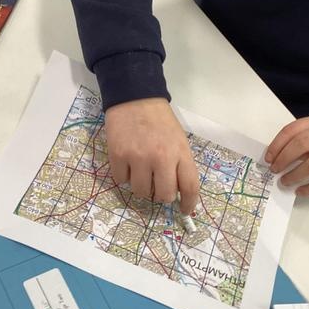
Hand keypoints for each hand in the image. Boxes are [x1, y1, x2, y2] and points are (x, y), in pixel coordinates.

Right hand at [105, 98, 198, 213]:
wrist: (135, 98)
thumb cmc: (160, 121)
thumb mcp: (179, 140)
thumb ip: (180, 165)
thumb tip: (177, 193)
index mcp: (180, 153)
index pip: (190, 187)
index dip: (188, 204)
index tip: (184, 210)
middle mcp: (161, 157)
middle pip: (164, 195)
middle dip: (161, 195)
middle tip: (157, 186)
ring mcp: (138, 157)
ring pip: (140, 192)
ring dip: (141, 186)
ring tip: (140, 170)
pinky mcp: (118, 155)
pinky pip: (121, 180)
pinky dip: (124, 176)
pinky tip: (127, 162)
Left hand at [265, 115, 308, 196]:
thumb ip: (301, 141)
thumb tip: (275, 158)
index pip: (293, 129)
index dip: (277, 145)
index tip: (268, 158)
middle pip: (302, 144)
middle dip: (284, 158)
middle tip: (274, 170)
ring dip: (295, 175)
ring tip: (284, 181)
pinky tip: (300, 191)